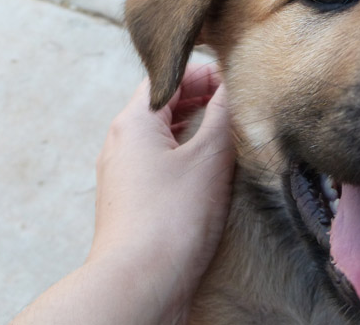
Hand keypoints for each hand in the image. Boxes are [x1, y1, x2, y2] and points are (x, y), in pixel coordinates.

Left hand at [11, 64, 234, 324]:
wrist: (139, 284)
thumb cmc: (172, 218)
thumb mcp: (209, 158)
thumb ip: (223, 115)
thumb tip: (234, 85)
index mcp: (133, 122)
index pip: (169, 78)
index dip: (206, 75)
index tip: (237, 84)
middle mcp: (121, 143)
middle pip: (165, 106)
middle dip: (203, 102)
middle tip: (238, 108)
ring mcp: (124, 174)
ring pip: (165, 137)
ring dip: (197, 131)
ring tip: (230, 137)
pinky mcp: (133, 202)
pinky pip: (162, 166)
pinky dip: (187, 158)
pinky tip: (212, 173)